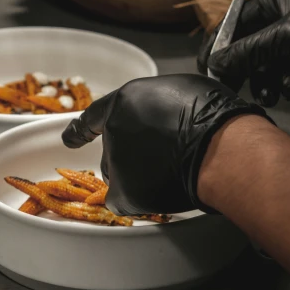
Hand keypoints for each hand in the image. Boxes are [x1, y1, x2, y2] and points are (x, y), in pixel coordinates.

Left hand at [62, 74, 269, 214]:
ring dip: (137, 175)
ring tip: (171, 171)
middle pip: (115, 149)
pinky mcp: (124, 191)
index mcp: (126, 101)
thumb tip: (160, 115)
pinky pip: (127, 199)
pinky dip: (141, 198)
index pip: (95, 116)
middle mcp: (114, 130)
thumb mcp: (180, 90)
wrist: (220, 150)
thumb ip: (156, 104)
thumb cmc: (211, 115)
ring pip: (121, 174)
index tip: (69, 139)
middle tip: (166, 155)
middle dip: (133, 154)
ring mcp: (116, 161)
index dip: (82, 129)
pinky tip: (162, 190)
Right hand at [198, 0, 289, 100]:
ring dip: (265, 83)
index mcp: (283, 1)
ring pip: (268, 67)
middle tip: (226, 84)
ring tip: (268, 94)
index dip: (219, 39)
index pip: (238, 17)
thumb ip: (247, 50)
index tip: (205, 62)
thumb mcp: (285, 37)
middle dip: (242, 66)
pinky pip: (287, 79)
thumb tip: (215, 63)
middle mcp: (288, 21)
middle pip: (249, 44)